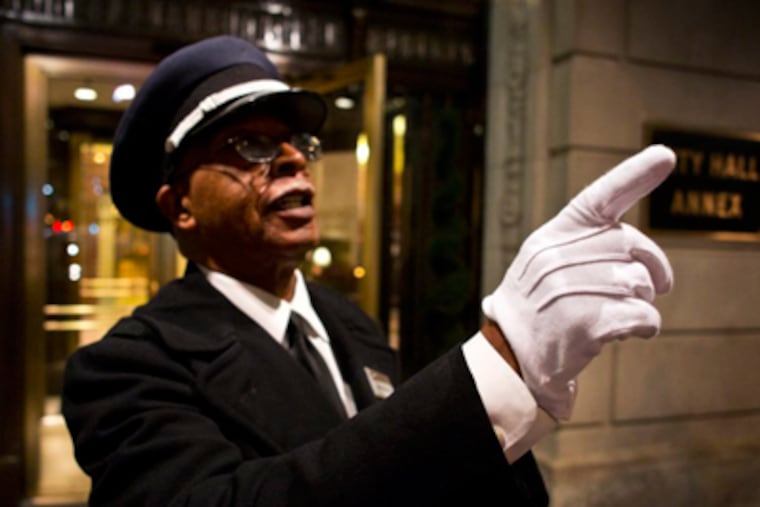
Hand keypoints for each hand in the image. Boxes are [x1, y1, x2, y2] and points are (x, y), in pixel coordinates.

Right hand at [482, 145, 675, 419]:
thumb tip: (641, 255)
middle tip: (656, 285)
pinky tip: (629, 332)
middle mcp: (558, 258)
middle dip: (651, 267)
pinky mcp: (585, 324)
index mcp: (552, 236)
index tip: (665, 155)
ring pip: (640, 282)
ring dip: (642, 301)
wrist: (512, 357)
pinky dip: (646, 326)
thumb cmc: (540, 306)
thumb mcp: (546, 263)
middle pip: (632, 245)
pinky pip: (644, 316)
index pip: (598, 197)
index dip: (634, 175)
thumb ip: (584, 245)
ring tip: (622, 312)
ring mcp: (570, 290)